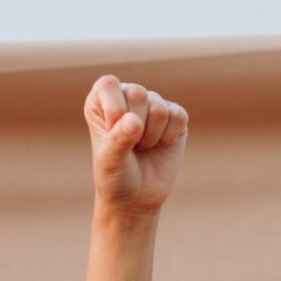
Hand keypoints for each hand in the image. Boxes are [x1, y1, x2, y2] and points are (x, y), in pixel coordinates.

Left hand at [84, 74, 188, 216]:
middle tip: (130, 145)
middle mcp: (126, 96)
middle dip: (135, 127)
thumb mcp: (109, 161)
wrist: (137, 196)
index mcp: (101, 100)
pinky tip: (160, 146)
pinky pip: (178, 116)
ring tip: (142, 147)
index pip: (109, 85)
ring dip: (151, 136)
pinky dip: (169, 137)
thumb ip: (118, 140)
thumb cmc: (115, 175)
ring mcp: (153, 104)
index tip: (111, 133)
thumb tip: (134, 121)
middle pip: (137, 93)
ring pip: (159, 107)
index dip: (114, 110)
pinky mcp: (175, 115)